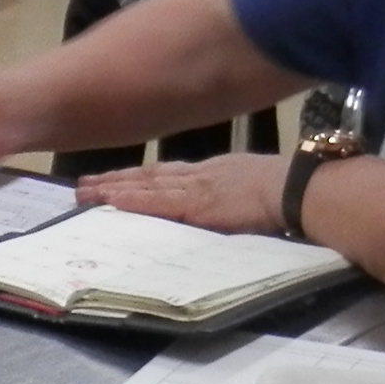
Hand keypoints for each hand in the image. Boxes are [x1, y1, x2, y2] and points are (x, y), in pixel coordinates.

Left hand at [76, 151, 288, 234]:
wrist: (300, 190)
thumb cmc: (289, 193)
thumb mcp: (254, 187)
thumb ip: (233, 197)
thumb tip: (225, 210)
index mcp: (214, 173)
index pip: (167, 175)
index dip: (139, 177)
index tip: (115, 179)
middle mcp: (199, 176)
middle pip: (148, 177)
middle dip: (115, 180)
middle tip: (84, 185)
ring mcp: (196, 188)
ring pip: (145, 187)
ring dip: (113, 190)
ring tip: (85, 194)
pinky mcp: (197, 205)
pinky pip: (157, 203)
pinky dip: (132, 201)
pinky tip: (110, 202)